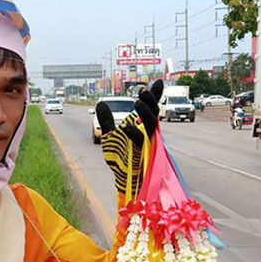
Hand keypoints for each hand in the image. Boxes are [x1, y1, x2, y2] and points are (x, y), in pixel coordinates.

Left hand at [97, 80, 163, 195]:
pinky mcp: (144, 154)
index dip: (155, 95)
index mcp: (142, 127)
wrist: (121, 180)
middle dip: (150, 100)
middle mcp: (148, 133)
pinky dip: (134, 132)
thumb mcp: (110, 136)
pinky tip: (127, 127)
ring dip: (146, 111)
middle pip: (153, 113)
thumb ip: (106, 121)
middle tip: (142, 90)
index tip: (159, 82)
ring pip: (152, 124)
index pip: (150, 108)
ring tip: (137, 102)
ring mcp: (147, 143)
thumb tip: (101, 103)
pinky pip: (142, 141)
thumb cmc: (119, 159)